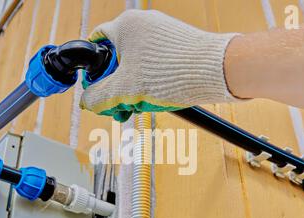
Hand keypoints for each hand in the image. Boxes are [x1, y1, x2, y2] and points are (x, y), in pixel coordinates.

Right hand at [80, 10, 242, 121]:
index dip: (93, 72)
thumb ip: (99, 97)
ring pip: (136, 66)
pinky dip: (150, 83)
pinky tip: (156, 99)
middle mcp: (143, 24)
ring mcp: (161, 33)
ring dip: (133, 89)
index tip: (97, 90)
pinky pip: (154, 65)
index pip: (96, 45)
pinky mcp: (175, 45)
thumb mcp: (125, 90)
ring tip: (139, 107)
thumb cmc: (172, 73)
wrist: (217, 71)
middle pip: (117, 59)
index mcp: (125, 26)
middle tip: (120, 107)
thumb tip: (87, 102)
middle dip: (116, 88)